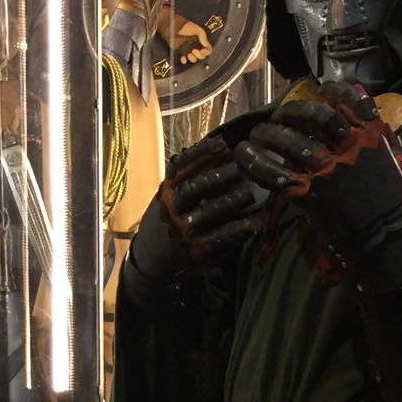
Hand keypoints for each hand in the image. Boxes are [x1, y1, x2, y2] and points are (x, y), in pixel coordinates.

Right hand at [123, 132, 265, 306]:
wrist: (149, 256)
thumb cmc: (168, 216)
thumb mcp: (169, 193)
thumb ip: (188, 176)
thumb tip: (222, 149)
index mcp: (166, 189)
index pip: (181, 167)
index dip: (202, 154)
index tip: (223, 144)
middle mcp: (171, 208)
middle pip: (195, 188)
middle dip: (218, 176)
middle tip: (242, 166)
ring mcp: (182, 230)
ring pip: (207, 214)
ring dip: (229, 202)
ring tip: (250, 194)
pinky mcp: (194, 250)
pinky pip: (217, 239)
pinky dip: (235, 231)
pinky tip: (252, 224)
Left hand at [164, 14, 211, 65]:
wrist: (173, 26)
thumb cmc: (185, 26)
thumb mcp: (197, 29)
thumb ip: (203, 37)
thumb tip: (206, 45)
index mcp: (201, 41)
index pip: (208, 49)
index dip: (206, 51)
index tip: (202, 50)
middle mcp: (196, 46)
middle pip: (202, 56)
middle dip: (199, 55)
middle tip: (194, 50)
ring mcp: (188, 50)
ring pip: (194, 59)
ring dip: (193, 58)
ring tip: (189, 54)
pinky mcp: (181, 52)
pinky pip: (184, 59)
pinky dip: (184, 60)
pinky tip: (183, 58)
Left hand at [233, 81, 401, 288]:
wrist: (387, 236)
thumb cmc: (390, 198)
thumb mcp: (389, 158)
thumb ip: (370, 134)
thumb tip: (354, 108)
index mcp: (370, 137)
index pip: (350, 100)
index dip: (331, 90)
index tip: (319, 90)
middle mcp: (348, 147)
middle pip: (313, 115)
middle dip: (291, 111)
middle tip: (279, 116)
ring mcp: (327, 169)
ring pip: (289, 140)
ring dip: (268, 133)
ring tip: (257, 135)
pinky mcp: (309, 193)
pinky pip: (274, 171)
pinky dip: (254, 160)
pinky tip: (244, 154)